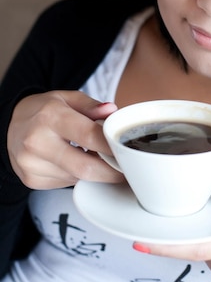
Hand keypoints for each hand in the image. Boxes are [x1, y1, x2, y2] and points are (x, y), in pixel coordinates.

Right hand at [7, 90, 123, 188]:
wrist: (9, 125)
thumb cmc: (44, 110)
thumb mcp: (67, 98)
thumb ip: (92, 105)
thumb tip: (112, 111)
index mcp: (50, 116)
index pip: (89, 135)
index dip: (113, 146)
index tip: (129, 152)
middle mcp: (37, 141)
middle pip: (85, 167)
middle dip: (111, 171)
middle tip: (126, 169)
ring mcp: (31, 164)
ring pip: (77, 178)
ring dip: (94, 172)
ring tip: (98, 158)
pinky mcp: (31, 179)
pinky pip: (65, 183)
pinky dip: (77, 175)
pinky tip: (75, 161)